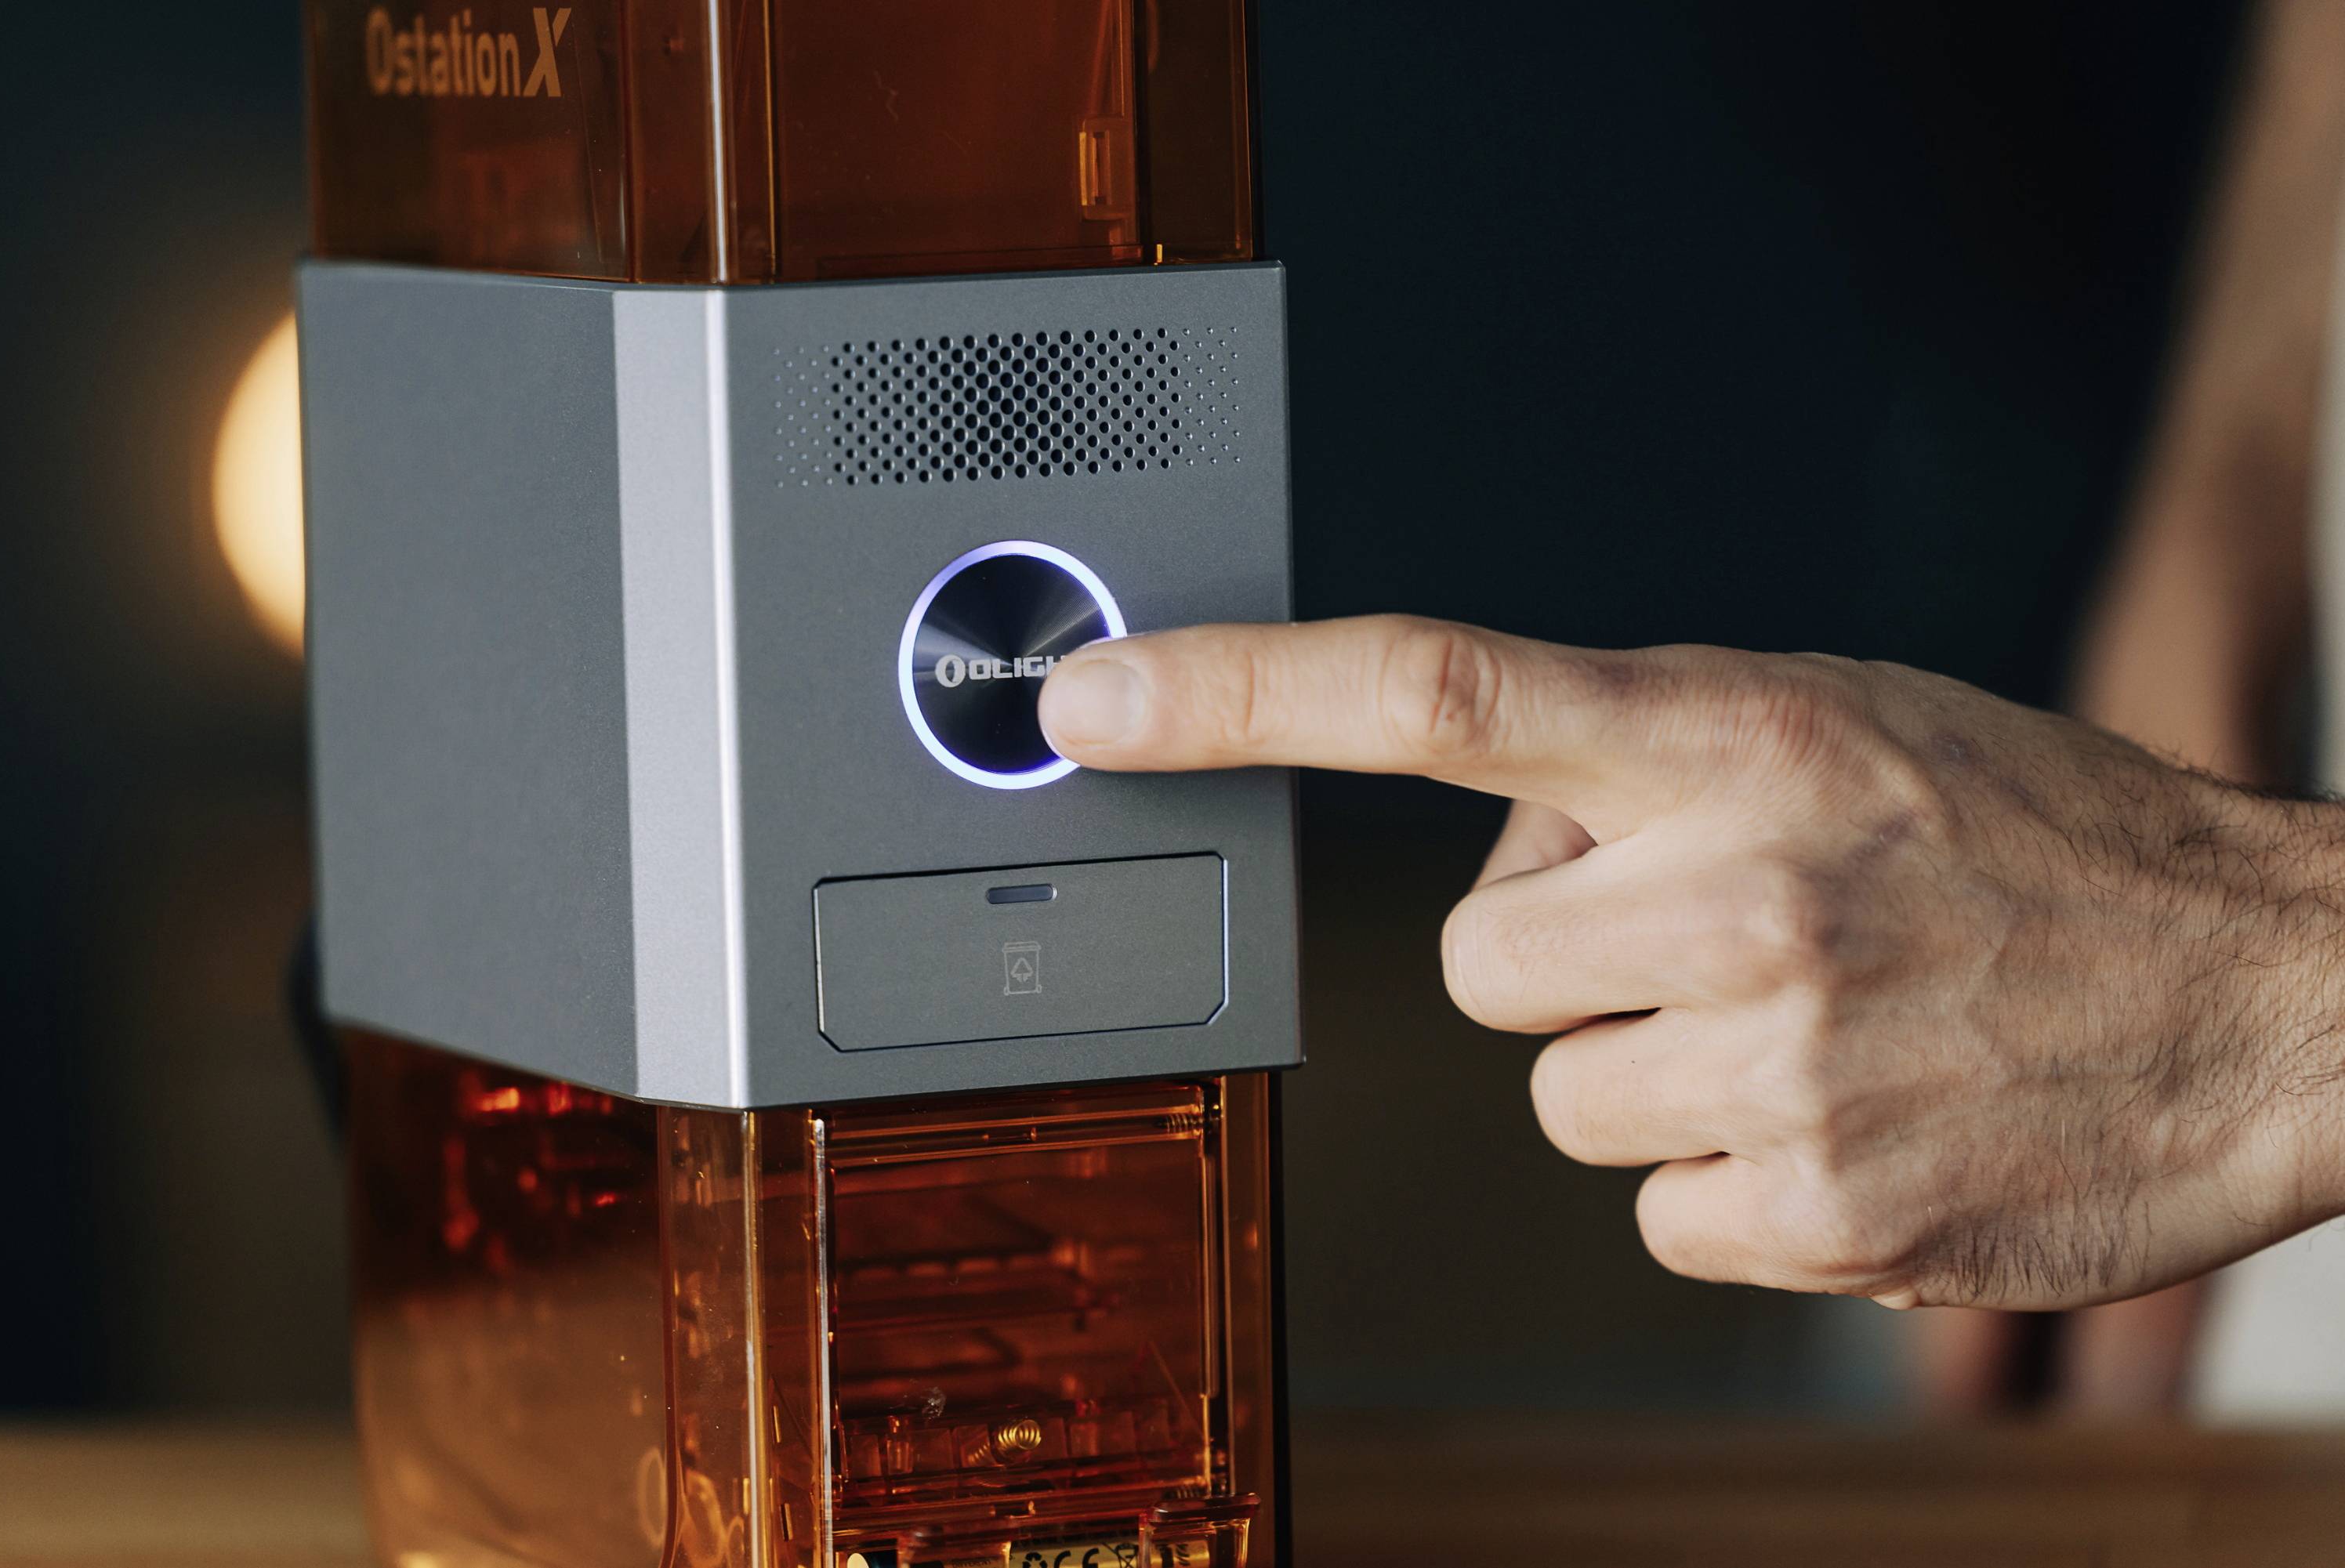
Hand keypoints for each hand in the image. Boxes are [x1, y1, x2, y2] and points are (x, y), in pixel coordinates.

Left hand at [1039, 616, 2344, 1309]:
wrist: (2265, 988)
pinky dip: (1728, 1178)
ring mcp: (1775, 1065)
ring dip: (1655, 1070)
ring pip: (1557, 1098)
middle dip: (1569, 955)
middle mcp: (1739, 889)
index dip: (1235, 692)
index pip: (1431, 691)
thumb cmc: (2035, 835)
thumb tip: (1489, 829)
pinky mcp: (1814, 1213)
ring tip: (1813, 1021)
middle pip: (1477, 961)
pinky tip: (1849, 1117)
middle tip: (1721, 931)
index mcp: (1733, 735)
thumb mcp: (1836, 721)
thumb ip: (1644, 756)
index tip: (1092, 702)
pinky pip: (1650, 1209)